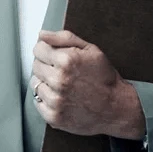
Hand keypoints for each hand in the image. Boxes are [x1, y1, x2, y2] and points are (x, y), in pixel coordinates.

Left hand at [29, 30, 144, 138]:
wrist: (117, 108)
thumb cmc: (105, 78)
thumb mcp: (90, 50)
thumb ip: (64, 38)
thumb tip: (42, 35)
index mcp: (66, 61)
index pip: (38, 49)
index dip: (47, 50)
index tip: (55, 56)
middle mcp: (59, 80)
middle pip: (35, 65)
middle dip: (46, 65)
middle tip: (62, 71)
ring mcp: (56, 100)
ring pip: (35, 83)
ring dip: (45, 82)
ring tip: (63, 85)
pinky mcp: (54, 116)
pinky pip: (37, 102)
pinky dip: (46, 99)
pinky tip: (61, 97)